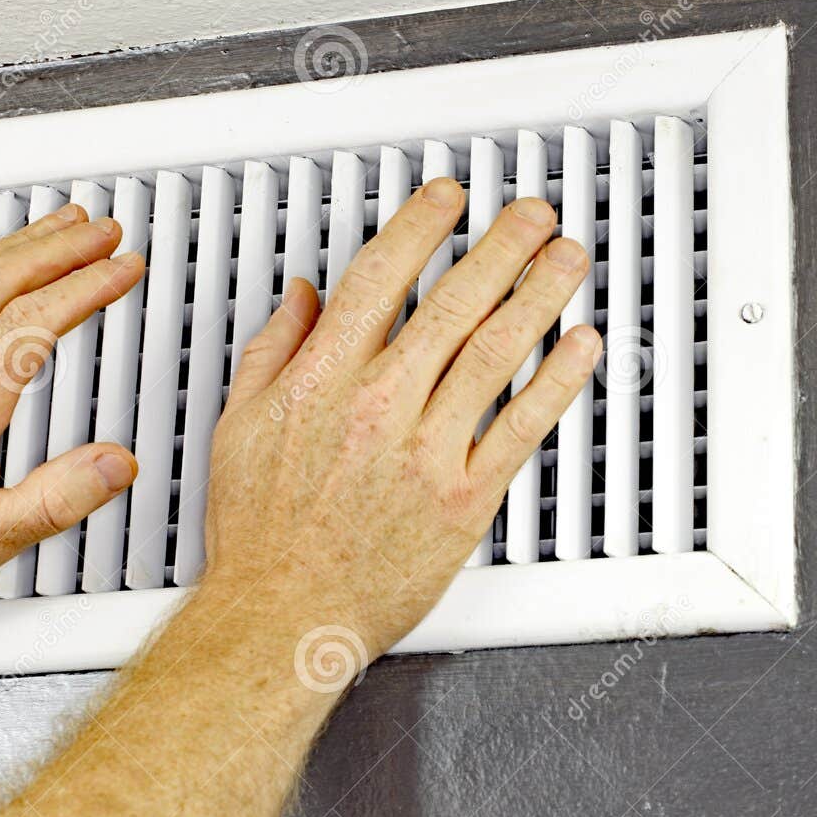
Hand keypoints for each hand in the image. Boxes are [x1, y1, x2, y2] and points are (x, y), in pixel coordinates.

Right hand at [201, 177, 600, 660]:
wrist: (282, 617)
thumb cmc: (262, 538)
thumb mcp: (238, 428)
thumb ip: (273, 352)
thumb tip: (302, 298)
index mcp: (321, 381)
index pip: (379, 278)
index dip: (421, 227)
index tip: (447, 199)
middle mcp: (377, 407)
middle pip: (451, 303)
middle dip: (500, 246)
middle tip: (531, 215)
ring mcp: (424, 451)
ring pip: (493, 352)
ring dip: (538, 294)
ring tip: (566, 259)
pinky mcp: (462, 499)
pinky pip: (520, 427)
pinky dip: (556, 381)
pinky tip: (578, 347)